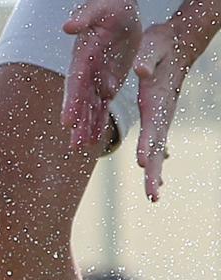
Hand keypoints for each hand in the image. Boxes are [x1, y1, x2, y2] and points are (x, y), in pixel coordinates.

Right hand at [62, 0, 142, 147]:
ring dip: (85, 127)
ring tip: (80, 147)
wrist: (121, 11)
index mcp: (83, 56)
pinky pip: (102, 107)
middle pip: (80, 101)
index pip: (75, 83)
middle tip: (74, 144)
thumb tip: (68, 26)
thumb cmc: (111, 7)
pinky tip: (94, 140)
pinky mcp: (107, 84)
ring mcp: (96, 80)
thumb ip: (85, 17)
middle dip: (77, 122)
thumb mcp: (102, 9)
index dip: (71, 102)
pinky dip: (98, 122)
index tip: (67, 121)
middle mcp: (86, 72)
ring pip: (89, 108)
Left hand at [134, 23, 190, 200]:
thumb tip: (141, 72)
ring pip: (157, 151)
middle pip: (157, 147)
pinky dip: (155, 162)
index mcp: (156, 100)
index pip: (151, 126)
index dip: (145, 144)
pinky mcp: (159, 118)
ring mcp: (162, 118)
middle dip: (153, 172)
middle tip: (152, 196)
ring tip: (153, 197)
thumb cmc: (161, 44)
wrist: (177, 45)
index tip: (140, 162)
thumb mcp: (152, 46)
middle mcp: (161, 114)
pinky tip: (154, 179)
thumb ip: (146, 59)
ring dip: (154, 173)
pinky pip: (156, 145)